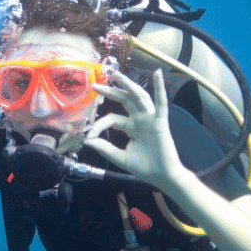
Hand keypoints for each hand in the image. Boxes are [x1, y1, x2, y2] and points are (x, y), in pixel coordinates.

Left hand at [84, 69, 185, 187]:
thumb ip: (105, 148)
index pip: (112, 119)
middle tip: (95, 84)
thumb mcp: (120, 157)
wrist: (162, 177)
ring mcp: (150, 119)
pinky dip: (160, 88)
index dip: (99, 124)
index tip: (89, 135)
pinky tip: (158, 74)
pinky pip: (161, 103)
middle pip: (124, 100)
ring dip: (128, 84)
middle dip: (110, 91)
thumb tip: (88, 140)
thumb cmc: (145, 168)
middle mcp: (140, 120)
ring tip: (116, 74)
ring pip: (138, 97)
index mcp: (131, 127)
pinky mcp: (160, 122)